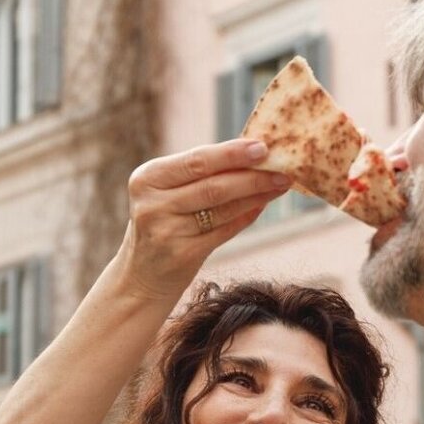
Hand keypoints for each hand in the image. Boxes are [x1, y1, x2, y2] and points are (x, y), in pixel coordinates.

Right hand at [115, 139, 292, 299]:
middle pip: (213, 185)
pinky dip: (247, 216)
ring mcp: (166, 232)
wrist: (141, 276)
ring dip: (256, 195)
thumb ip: (200, 174)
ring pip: (223, 208)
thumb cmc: (162, 224)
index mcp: (147, 178)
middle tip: (282, 168)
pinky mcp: (182, 255)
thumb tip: (252, 153)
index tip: (263, 146)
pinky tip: (262, 205)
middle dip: (252, 175)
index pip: (197, 160)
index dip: (232, 153)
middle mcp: (153, 204)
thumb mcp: (167, 194)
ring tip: (280, 184)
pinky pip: (224, 230)